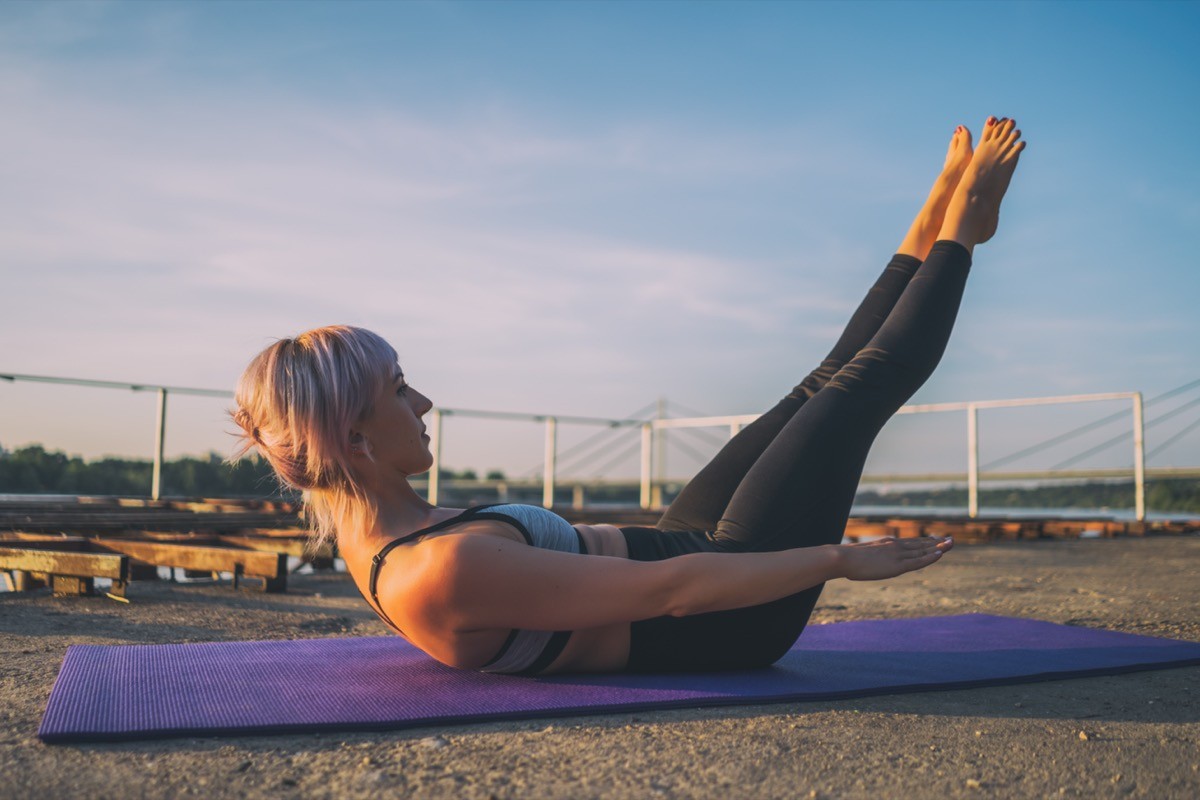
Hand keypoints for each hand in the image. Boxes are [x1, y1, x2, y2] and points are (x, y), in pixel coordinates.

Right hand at [836, 536, 952, 580]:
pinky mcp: (897, 565)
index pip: (910, 542)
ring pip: (923, 551)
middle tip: (950, 540)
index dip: (924, 542)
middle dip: (936, 543)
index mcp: (887, 543)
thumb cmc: (847, 559)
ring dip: (938, 547)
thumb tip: (860, 562)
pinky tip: (940, 554)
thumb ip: (867, 558)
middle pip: (920, 544)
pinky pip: (918, 561)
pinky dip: (930, 557)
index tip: (935, 540)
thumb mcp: (861, 556)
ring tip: (951, 544)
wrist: (843, 558)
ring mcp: (897, 555)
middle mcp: (895, 546)